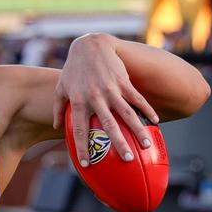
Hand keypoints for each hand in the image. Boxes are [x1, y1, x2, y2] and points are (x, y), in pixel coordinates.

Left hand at [52, 33, 158, 166]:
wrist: (90, 46)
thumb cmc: (73, 69)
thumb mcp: (61, 88)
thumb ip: (58, 108)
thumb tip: (56, 126)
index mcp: (78, 102)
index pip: (79, 130)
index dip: (82, 147)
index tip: (86, 164)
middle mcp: (95, 98)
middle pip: (108, 125)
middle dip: (118, 143)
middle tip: (126, 160)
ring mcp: (111, 90)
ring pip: (127, 113)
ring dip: (138, 130)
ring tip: (146, 145)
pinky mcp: (123, 82)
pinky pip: (137, 99)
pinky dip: (146, 110)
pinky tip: (155, 121)